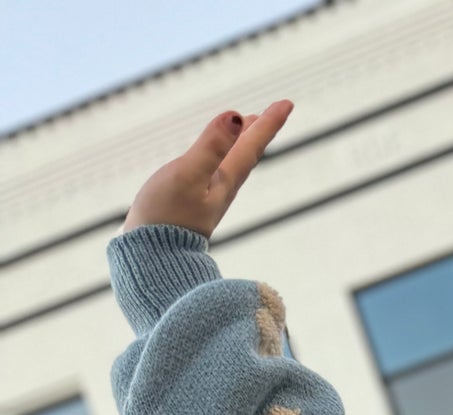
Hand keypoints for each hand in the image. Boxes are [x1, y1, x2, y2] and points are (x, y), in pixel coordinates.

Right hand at [123, 100, 292, 237]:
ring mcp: (206, 199)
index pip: (251, 146)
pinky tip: (213, 159)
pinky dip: (220, 159)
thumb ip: (211, 147)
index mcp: (224, 181)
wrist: (150, 259)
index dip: (269, 123)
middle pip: (246, 154)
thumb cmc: (166, 217)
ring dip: (242, 144)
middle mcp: (221, 190)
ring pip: (231, 165)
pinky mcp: (190, 205)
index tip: (288, 103)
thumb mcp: (189, 174)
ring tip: (248, 127)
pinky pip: (213, 174)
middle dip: (259, 131)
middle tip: (275, 111)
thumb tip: (238, 117)